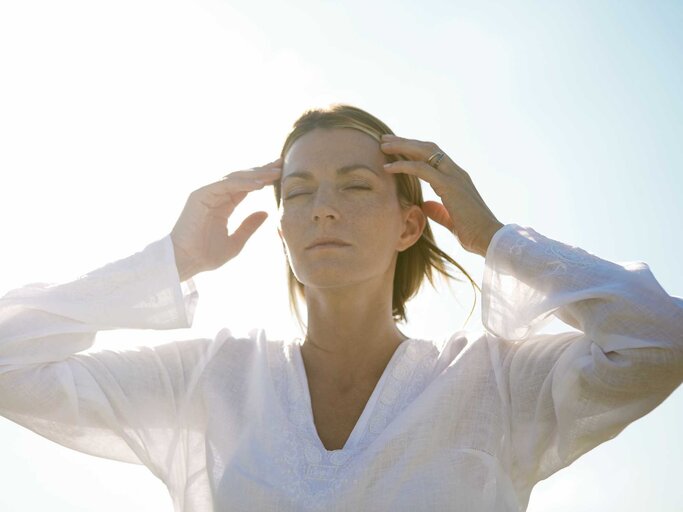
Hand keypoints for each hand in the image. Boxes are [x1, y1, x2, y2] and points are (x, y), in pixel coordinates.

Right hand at [170, 158, 281, 280]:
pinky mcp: (200, 195)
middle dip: (262, 171)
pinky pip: (224, 184)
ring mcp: (206, 193)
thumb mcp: (235, 242)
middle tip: (281, 163)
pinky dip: (242, 183)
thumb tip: (266, 212)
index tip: (280, 173)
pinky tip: (259, 184)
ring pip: (235, 178)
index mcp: (223, 205)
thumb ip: (249, 226)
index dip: (262, 179)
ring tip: (275, 172)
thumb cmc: (206, 255)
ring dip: (255, 174)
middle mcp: (215, 196)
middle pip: (242, 178)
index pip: (246, 187)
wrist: (185, 262)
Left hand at [380, 134, 502, 255]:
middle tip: (384, 140)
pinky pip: (421, 169)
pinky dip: (403, 165)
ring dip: (401, 147)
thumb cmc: (473, 233)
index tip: (395, 149)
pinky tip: (387, 166)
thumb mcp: (451, 220)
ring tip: (382, 145)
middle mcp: (456, 172)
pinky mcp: (450, 185)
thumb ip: (439, 210)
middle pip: (427, 147)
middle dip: (405, 142)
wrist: (489, 239)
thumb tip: (426, 205)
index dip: (414, 150)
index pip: (433, 155)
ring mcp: (454, 176)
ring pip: (424, 152)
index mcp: (457, 178)